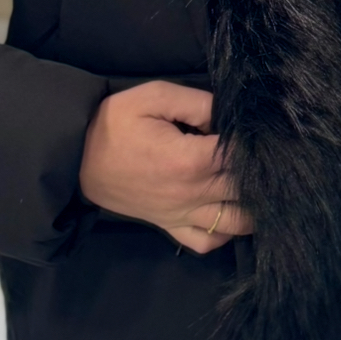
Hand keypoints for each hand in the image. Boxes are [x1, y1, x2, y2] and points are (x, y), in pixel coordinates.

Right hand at [79, 81, 250, 253]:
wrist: (75, 159)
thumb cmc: (113, 124)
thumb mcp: (152, 96)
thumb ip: (197, 102)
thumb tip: (228, 115)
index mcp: (189, 160)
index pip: (241, 157)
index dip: (257, 142)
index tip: (261, 130)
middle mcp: (191, 194)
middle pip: (246, 189)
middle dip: (260, 172)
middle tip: (265, 154)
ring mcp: (182, 215)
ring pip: (237, 223)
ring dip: (252, 206)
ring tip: (256, 184)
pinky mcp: (170, 226)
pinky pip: (207, 243)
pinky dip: (225, 233)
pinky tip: (229, 211)